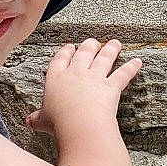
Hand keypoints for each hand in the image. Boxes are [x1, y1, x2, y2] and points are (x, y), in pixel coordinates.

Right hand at [26, 38, 140, 138]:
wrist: (79, 124)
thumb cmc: (59, 122)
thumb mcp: (42, 121)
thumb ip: (37, 119)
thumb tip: (29, 121)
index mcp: (56, 78)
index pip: (60, 60)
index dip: (65, 53)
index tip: (69, 47)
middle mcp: (76, 73)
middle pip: (83, 53)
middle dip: (89, 46)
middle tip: (92, 41)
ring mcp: (95, 78)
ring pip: (104, 58)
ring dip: (111, 49)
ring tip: (115, 43)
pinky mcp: (111, 86)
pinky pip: (123, 74)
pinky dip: (132, 67)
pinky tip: (137, 62)